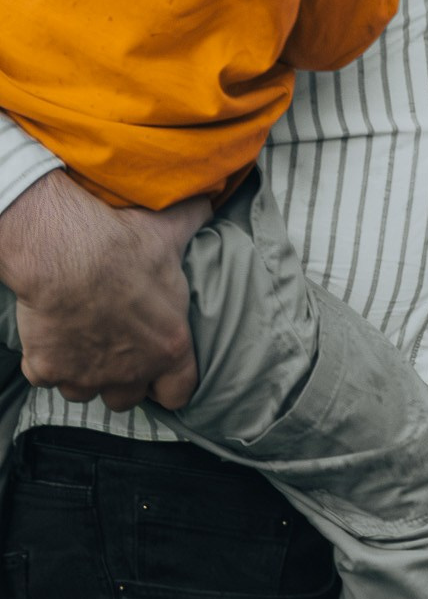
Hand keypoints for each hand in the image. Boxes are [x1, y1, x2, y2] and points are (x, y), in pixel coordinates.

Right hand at [0, 172, 207, 410]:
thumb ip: (196, 221)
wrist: (66, 253)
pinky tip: (51, 332)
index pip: (178, 391)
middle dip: (125, 379)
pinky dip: (47, 359)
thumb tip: (211, 200)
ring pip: (85, 392)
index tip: (163, 372)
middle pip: (127, 398)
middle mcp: (130, 371)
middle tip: (120, 349)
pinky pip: (46, 375)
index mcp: (168, 346)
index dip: (171, 383)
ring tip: (84, 339)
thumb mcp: (173, 228)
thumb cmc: (125, 243)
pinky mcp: (47, 369)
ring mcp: (85, 375)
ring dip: (85, 372)